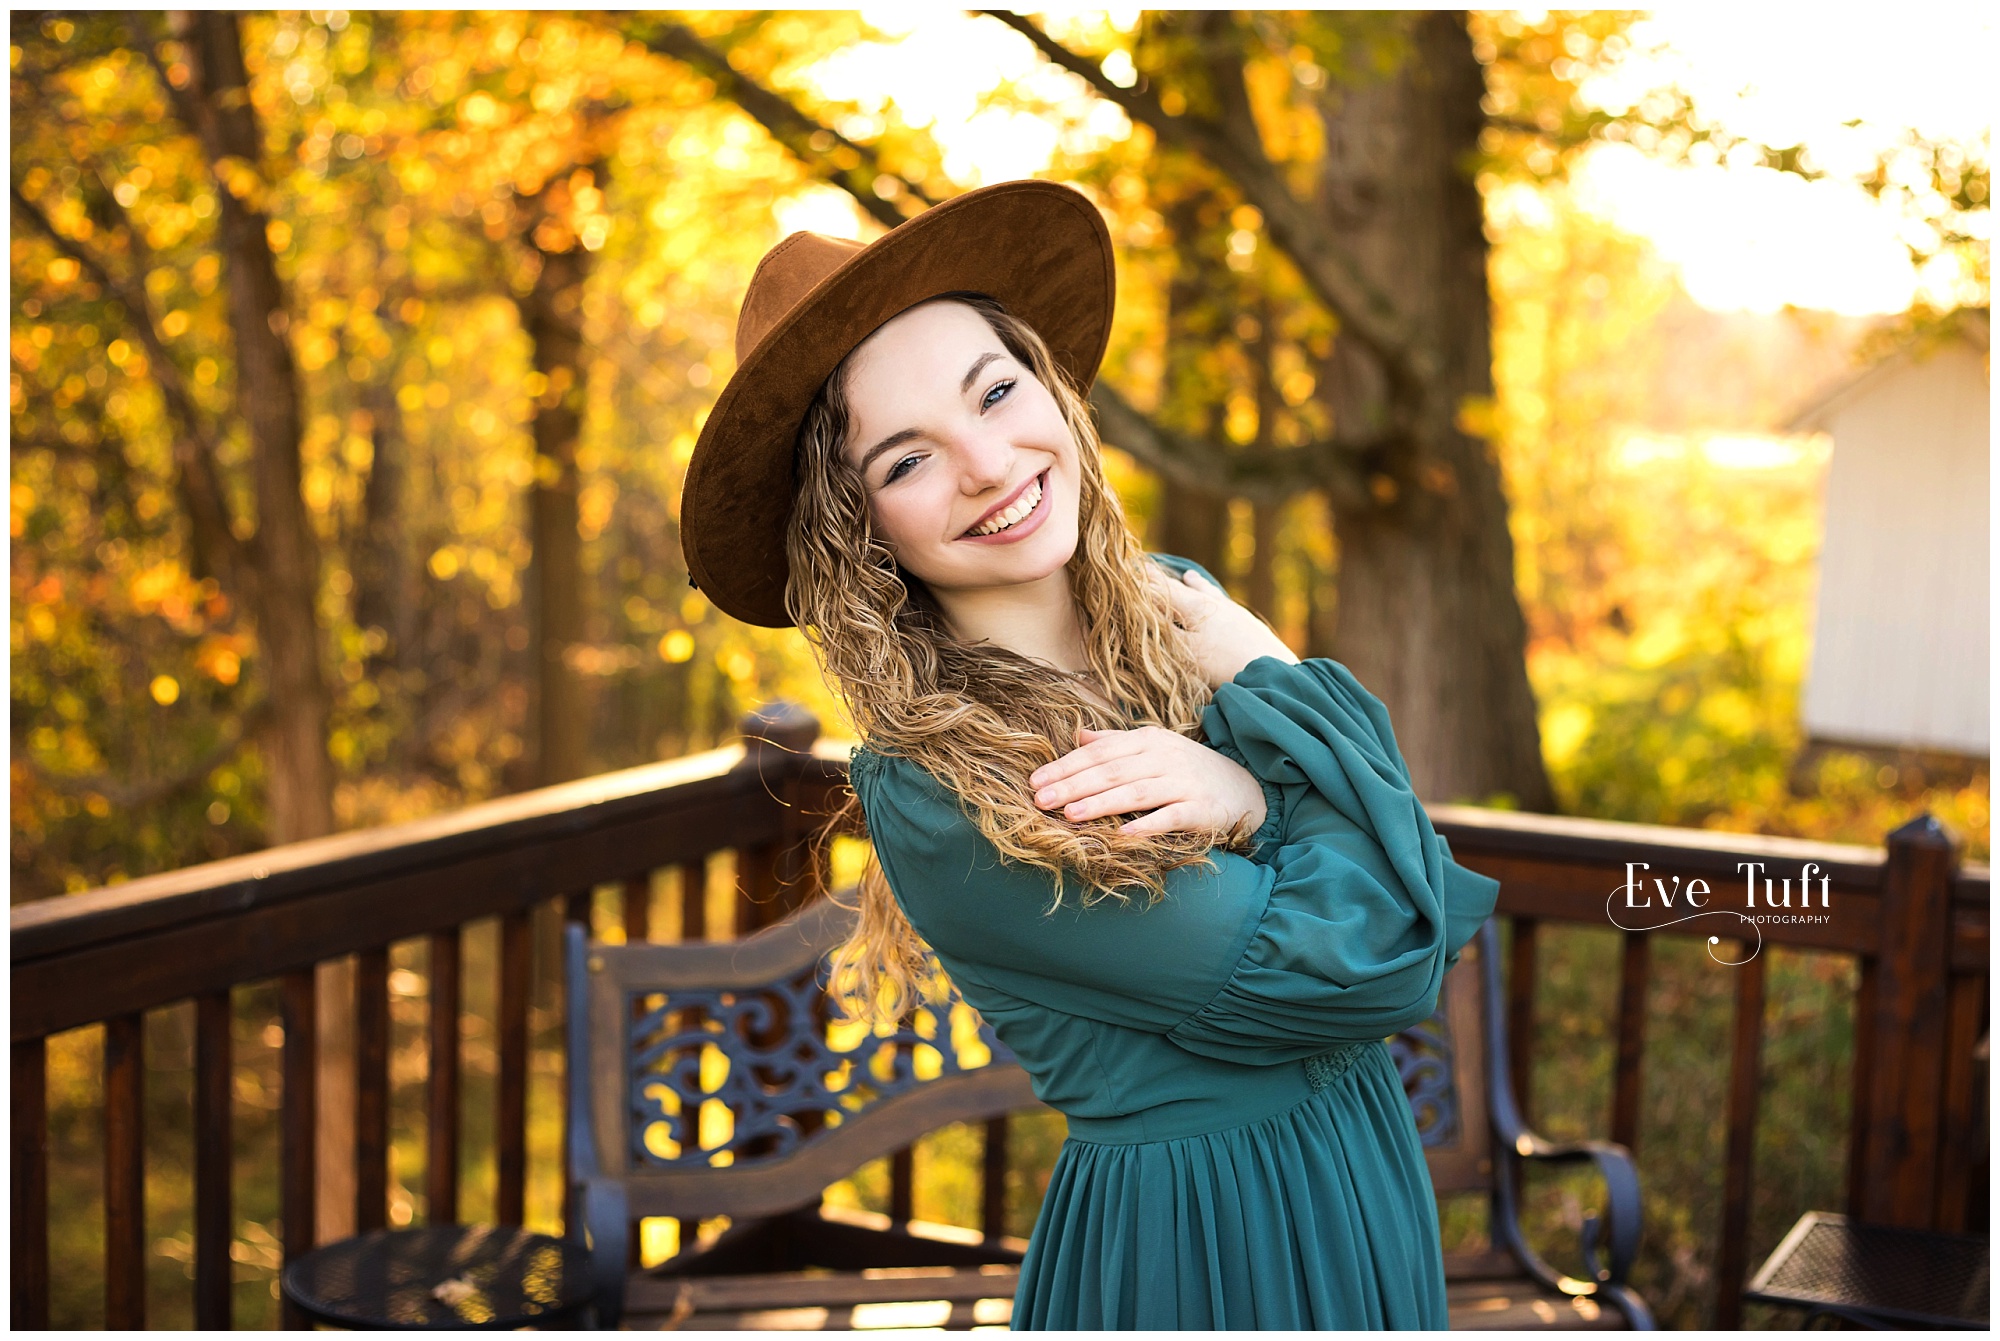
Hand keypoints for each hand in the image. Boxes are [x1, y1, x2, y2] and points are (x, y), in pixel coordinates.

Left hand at [1029, 724, 1266, 838]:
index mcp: (1147, 741)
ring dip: (1100, 803)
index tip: (1034, 780)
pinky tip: (1122, 835)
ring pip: (1135, 792)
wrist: (1244, 787)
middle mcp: (1163, 758)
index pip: (1098, 752)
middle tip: (1040, 800)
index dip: (1065, 765)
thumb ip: (1114, 743)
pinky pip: (1171, 816)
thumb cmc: (1187, 769)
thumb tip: (1077, 734)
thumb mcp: (1152, 749)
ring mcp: (1183, 782)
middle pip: (1111, 771)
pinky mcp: (1201, 809)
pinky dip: (1147, 824)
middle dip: (1072, 785)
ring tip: (1070, 814)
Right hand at [1150, 566, 1298, 689]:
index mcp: (1194, 606)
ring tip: (1189, 576)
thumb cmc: (1222, 664)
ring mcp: (1233, 611)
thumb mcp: (1185, 651)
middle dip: (1164, 581)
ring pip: (1208, 593)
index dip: (1144, 582)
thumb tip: (1144, 618)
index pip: (1162, 589)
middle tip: (1147, 569)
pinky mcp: (1249, 623)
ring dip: (1194, 585)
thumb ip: (1163, 632)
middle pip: (1183, 588)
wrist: (1271, 671)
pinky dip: (1215, 598)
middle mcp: (1213, 602)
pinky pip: (1224, 604)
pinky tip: (1221, 601)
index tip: (1129, 570)